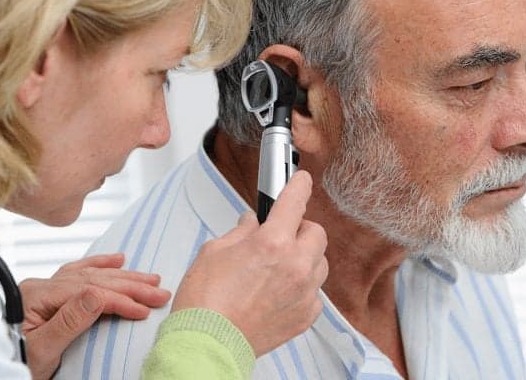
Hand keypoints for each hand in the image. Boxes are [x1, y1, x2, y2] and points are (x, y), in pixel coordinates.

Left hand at [19, 253, 170, 379]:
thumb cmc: (14, 361)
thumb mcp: (42, 350)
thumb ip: (69, 320)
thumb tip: (98, 294)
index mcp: (37, 296)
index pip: (89, 292)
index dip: (120, 299)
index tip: (144, 309)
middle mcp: (41, 286)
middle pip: (93, 279)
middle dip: (130, 285)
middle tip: (159, 291)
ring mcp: (44, 289)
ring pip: (89, 274)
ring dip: (122, 276)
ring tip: (149, 278)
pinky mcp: (48, 295)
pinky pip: (77, 273)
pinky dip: (99, 266)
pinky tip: (117, 260)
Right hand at [171, 171, 327, 355]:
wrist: (207, 344)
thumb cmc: (205, 302)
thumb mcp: (214, 251)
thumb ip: (240, 233)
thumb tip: (250, 224)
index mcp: (271, 243)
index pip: (295, 201)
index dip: (299, 185)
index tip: (302, 180)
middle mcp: (295, 266)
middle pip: (316, 232)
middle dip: (300, 228)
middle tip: (280, 234)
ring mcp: (304, 293)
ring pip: (320, 262)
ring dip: (305, 257)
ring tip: (280, 265)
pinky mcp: (305, 316)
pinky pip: (315, 292)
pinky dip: (303, 287)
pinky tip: (281, 290)